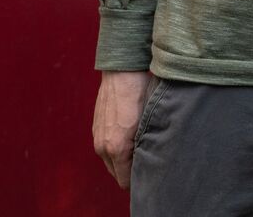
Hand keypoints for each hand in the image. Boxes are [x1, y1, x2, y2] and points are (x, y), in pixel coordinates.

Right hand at [92, 70, 152, 188]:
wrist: (123, 71)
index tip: (151, 174)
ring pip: (111, 162)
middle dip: (131, 172)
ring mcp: (97, 137)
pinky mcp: (96, 128)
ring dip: (123, 160)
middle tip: (149, 162)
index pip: (125, 181)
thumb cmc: (141, 94)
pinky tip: (130, 137)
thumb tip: (157, 160)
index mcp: (117, 148)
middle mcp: (103, 147)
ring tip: (140, 149)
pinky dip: (116, 149)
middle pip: (117, 174)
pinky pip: (106, 148)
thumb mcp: (151, 122)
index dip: (139, 180)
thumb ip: (149, 146)